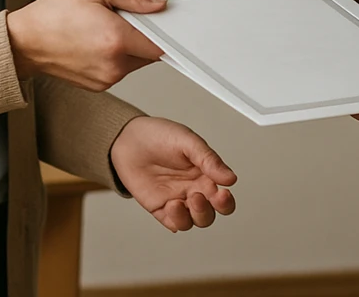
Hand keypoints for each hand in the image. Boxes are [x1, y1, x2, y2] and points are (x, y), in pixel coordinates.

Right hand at [6, 0, 165, 90]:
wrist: (24, 42)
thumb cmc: (53, 15)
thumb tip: (158, 4)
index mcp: (116, 40)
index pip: (162, 43)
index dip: (168, 30)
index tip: (165, 20)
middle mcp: (114, 65)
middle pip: (150, 52)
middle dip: (144, 33)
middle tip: (124, 16)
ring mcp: (107, 79)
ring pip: (136, 61)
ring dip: (130, 45)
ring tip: (105, 28)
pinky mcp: (100, 85)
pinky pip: (121, 68)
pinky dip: (117, 55)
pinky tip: (98, 41)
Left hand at [110, 117, 236, 231]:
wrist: (129, 139)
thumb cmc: (159, 136)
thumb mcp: (188, 141)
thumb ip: (209, 160)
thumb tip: (230, 178)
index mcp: (204, 175)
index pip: (222, 198)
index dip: (225, 201)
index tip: (221, 193)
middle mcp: (193, 190)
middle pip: (210, 214)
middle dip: (207, 211)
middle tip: (197, 196)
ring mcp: (177, 200)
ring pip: (193, 221)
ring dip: (191, 216)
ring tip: (180, 200)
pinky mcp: (160, 208)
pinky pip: (173, 223)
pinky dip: (176, 220)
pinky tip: (171, 205)